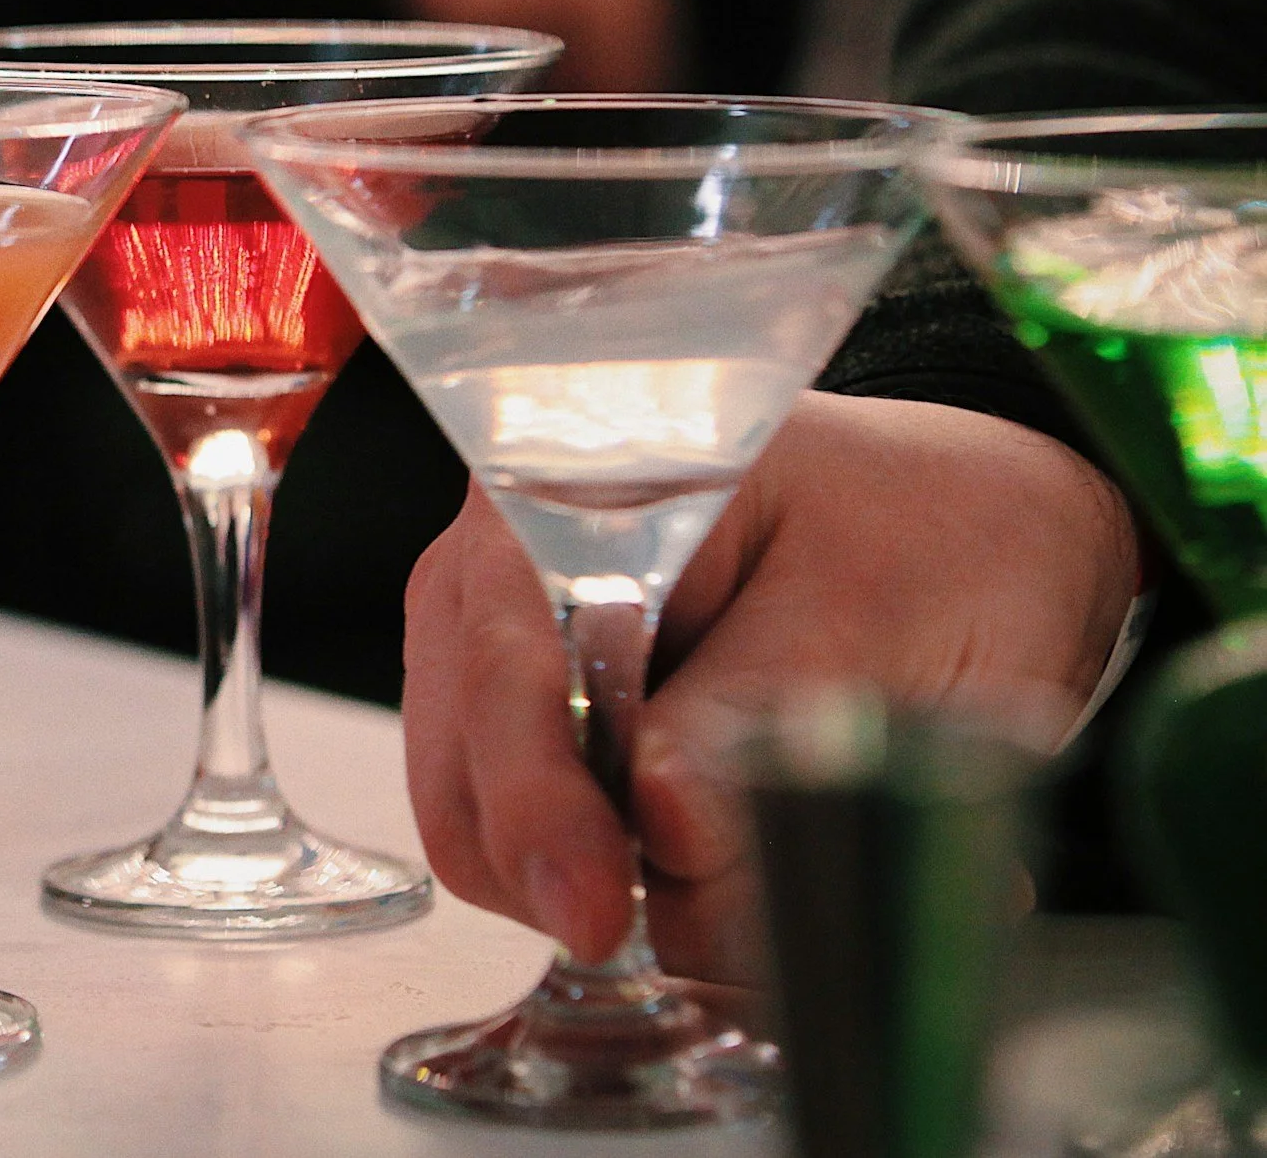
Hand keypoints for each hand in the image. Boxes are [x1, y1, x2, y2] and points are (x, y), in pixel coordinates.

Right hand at [401, 390, 1138, 981]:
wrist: (961, 522)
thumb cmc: (924, 528)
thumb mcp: (871, 607)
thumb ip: (756, 708)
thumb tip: (662, 827)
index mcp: (565, 493)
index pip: (507, 672)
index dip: (539, 806)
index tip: (599, 914)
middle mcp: (497, 568)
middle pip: (463, 768)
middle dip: (569, 870)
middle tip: (722, 930)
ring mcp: (497, 652)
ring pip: (483, 824)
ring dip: (611, 885)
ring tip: (770, 871)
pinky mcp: (530, 729)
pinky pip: (531, 843)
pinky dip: (628, 883)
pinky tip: (735, 856)